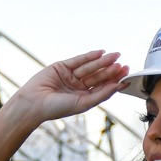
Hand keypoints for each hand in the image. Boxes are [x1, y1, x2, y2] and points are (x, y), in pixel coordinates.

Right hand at [8, 50, 128, 123]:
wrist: (33, 103)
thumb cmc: (56, 108)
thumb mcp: (83, 103)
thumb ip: (101, 94)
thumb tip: (118, 86)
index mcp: (83, 98)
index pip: (102, 87)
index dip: (114, 81)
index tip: (127, 76)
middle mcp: (77, 86)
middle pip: (98, 76)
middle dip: (110, 70)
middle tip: (123, 64)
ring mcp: (70, 76)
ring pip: (90, 67)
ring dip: (102, 61)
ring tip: (115, 56)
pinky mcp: (62, 66)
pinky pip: (78, 60)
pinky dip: (89, 56)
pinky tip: (100, 53)